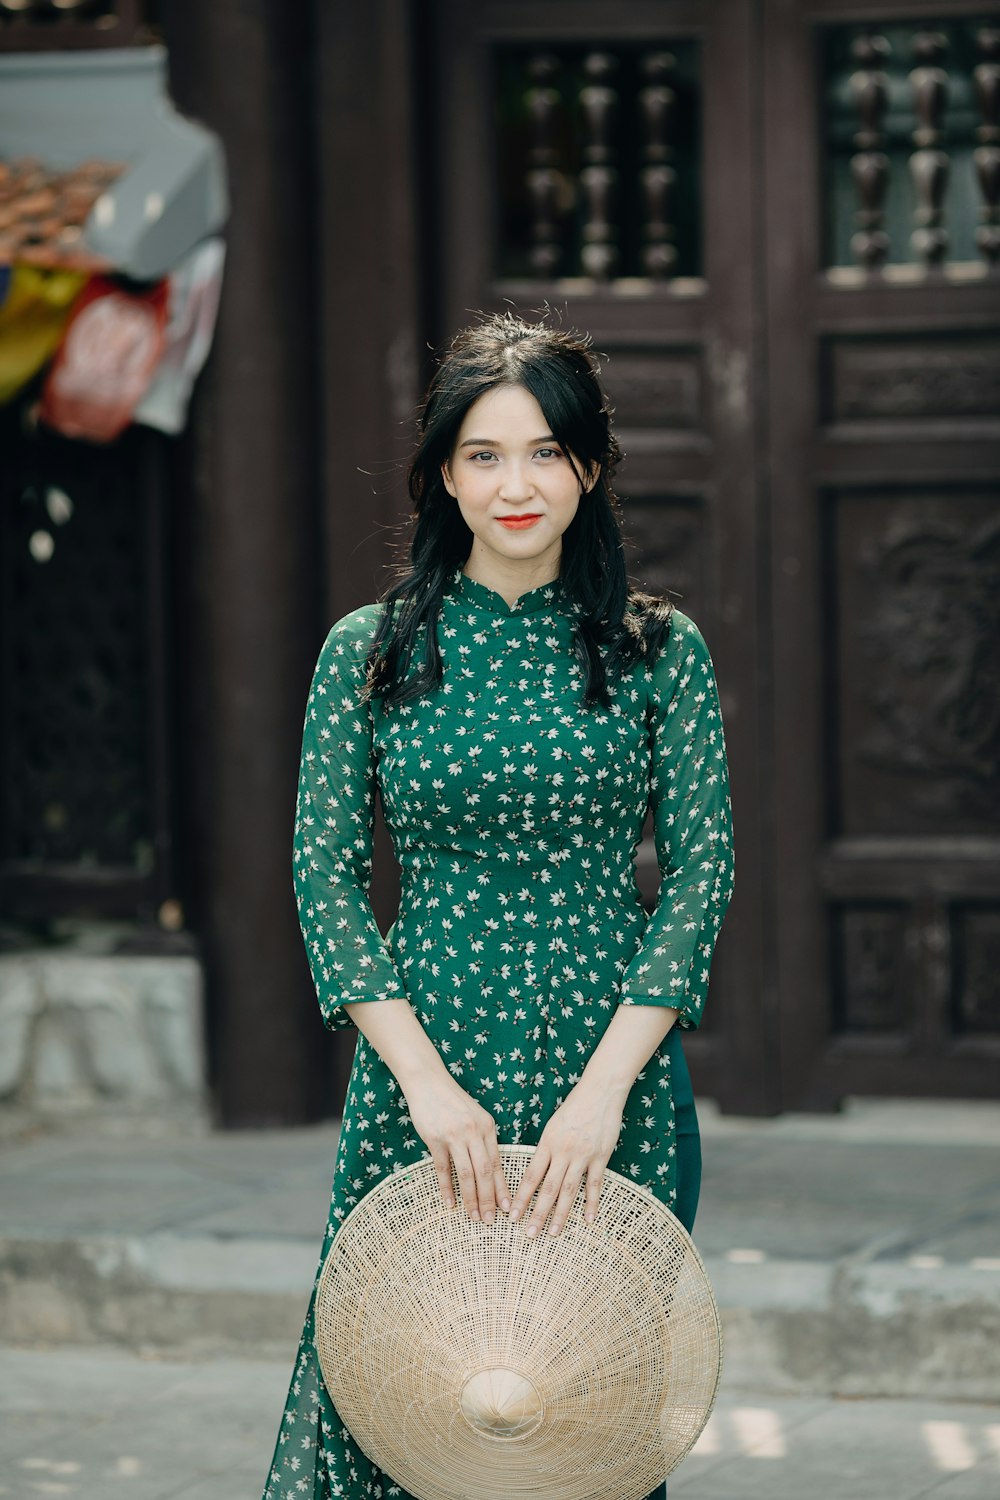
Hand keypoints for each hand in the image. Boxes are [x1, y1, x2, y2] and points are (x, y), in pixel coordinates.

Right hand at [402, 1073, 511, 1223]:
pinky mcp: (435, 1139)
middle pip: (484, 1172)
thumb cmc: (453, 1101)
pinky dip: (446, 1188)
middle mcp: (474, 1132)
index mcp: (487, 1127)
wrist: (429, 1083)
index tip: (507, 1207)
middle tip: (489, 1220)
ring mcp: (454, 1135)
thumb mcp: (476, 1116)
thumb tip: (489, 1170)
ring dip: (470, 1198)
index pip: (497, 1163)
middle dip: (489, 1199)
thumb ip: (483, 1139)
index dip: (502, 1188)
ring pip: (466, 1173)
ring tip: (473, 1216)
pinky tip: (449, 1203)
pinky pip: (442, 1168)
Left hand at [509, 1079, 624, 1236]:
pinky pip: (595, 1184)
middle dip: (537, 1213)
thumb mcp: (553, 1125)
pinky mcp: (601, 1157)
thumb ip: (546, 1149)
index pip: (531, 1176)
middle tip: (529, 1234)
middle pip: (548, 1188)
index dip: (521, 1197)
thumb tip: (536, 1171)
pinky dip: (592, 1203)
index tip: (512, 1215)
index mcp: (547, 1143)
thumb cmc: (574, 1107)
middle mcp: (563, 1152)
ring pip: (569, 1190)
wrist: (600, 1092)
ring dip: (561, 1214)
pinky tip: (588, 1219)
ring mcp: (583, 1156)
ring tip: (553, 1233)